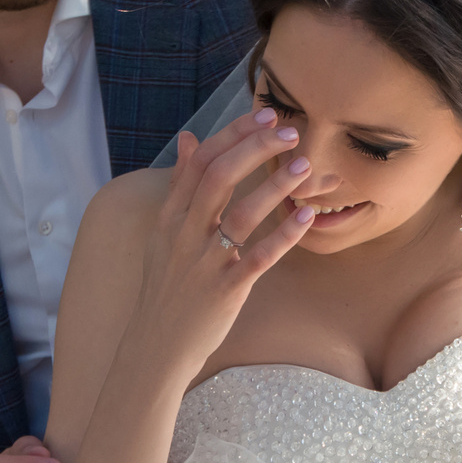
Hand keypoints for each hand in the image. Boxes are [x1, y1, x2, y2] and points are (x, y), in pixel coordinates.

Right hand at [126, 106, 315, 377]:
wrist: (156, 346)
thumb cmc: (168, 289)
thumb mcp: (164, 234)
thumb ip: (180, 187)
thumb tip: (189, 139)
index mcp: (169, 217)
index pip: (200, 162)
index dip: (232, 134)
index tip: (262, 115)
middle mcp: (184, 235)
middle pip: (219, 177)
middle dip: (255, 149)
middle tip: (289, 133)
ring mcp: (204, 263)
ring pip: (240, 214)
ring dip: (274, 185)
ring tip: (303, 166)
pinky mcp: (225, 290)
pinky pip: (258, 257)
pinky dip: (284, 235)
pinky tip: (306, 217)